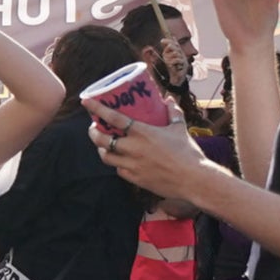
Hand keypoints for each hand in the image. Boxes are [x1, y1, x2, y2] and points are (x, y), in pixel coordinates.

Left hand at [90, 102, 209, 201]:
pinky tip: (120, 161)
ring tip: (103, 145)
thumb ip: (173, 112)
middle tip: (94, 128)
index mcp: (142, 133)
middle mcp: (133, 148)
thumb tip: (168, 99)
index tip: (85, 102)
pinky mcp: (135, 179)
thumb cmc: (188, 152)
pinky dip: (117, 164)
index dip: (97, 109)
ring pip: (106, 157)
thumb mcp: (180, 128)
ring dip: (101, 149)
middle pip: (102, 140)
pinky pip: (119, 171)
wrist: (194, 179)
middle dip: (93, 133)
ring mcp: (132, 165)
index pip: (113, 118)